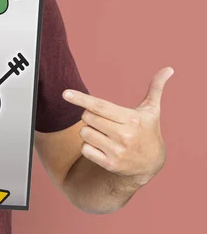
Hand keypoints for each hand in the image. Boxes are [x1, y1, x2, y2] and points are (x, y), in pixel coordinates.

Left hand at [62, 67, 173, 187]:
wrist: (151, 163)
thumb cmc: (148, 131)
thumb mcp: (152, 111)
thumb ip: (155, 89)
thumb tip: (168, 69)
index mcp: (132, 119)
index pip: (100, 106)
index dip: (81, 99)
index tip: (65, 93)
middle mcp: (124, 135)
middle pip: (88, 117)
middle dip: (90, 115)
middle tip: (104, 120)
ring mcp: (117, 151)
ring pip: (84, 132)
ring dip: (89, 131)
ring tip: (105, 134)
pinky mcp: (109, 164)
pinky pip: (84, 149)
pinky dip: (89, 146)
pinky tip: (102, 147)